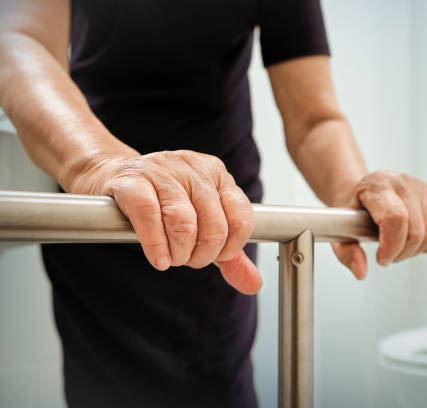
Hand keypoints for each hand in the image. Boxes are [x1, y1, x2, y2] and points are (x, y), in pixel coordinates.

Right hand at [69, 150, 261, 294]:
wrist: (111, 177)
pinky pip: (149, 215)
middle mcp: (194, 169)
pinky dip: (155, 244)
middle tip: (188, 260)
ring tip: (172, 259)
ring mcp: (162, 170)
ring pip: (183, 221)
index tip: (215, 257)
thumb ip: (229, 255)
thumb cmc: (162, 204)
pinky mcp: (131, 180)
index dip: (230, 247)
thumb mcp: (202, 225)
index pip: (241, 217)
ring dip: (179, 252)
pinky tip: (158, 259)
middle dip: (202, 254)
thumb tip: (254, 285)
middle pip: (213, 224)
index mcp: (217, 175)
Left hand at [332, 171, 426, 279]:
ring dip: (414, 250)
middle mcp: (402, 183)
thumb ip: (347, 252)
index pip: (396, 218)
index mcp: (377, 186)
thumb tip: (361, 272)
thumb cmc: (352, 209)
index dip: (391, 245)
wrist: (363, 190)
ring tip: (397, 247)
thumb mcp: (338, 230)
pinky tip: (411, 241)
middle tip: (386, 255)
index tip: (381, 257)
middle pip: (415, 231)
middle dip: (401, 253)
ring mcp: (421, 188)